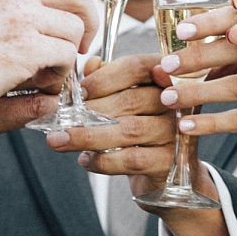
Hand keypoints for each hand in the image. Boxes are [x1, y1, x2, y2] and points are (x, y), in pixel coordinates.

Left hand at [44, 52, 182, 180]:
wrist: (164, 170)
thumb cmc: (142, 127)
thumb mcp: (126, 98)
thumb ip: (109, 78)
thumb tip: (90, 65)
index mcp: (166, 77)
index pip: (136, 67)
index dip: (103, 78)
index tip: (78, 92)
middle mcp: (177, 102)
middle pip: (130, 99)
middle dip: (89, 110)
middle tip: (59, 120)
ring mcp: (177, 133)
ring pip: (128, 130)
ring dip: (88, 135)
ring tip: (60, 140)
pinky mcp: (170, 162)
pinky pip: (132, 159)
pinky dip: (103, 160)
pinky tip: (86, 159)